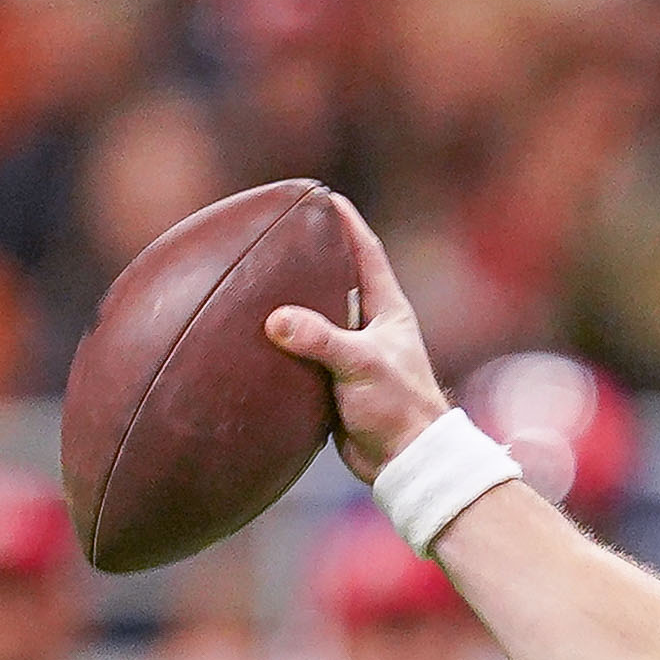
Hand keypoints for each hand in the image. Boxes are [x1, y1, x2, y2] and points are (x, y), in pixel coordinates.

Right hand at [257, 204, 454, 480]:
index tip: (324, 196)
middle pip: (339, 280)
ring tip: (257, 282)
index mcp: (388, 311)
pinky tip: (254, 340)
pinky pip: (303, 357)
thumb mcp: (361, 365)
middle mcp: (372, 328)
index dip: (347, 223)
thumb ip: (320, 339)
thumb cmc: (399, 408)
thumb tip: (275, 321)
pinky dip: (283, 347)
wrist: (406, 462)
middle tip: (280, 233)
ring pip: (318, 320)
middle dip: (312, 257)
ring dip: (293, 304)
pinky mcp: (335, 385)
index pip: (367, 252)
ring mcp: (353, 357)